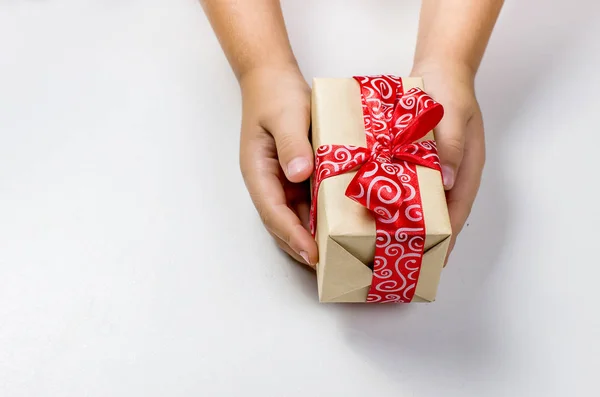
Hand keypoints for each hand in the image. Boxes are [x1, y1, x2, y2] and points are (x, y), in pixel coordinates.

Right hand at [239, 67, 317, 267]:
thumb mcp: (286, 115)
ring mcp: (280, 180)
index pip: (273, 212)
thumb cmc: (276, 95)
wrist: (272, 77)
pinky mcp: (295, 174)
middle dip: (300, 245)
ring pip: (294, 216)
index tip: (312, 254)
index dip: (292, 235)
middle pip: (281, 223)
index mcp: (258, 172)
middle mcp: (267, 182)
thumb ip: (291, 144)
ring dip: (310, 235)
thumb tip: (298, 175)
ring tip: (335, 254)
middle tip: (328, 265)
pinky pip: (306, 201)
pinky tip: (337, 224)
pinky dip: (319, 216)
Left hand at [411, 63, 485, 259]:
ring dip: (413, 220)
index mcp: (467, 168)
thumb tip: (448, 182)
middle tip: (408, 259)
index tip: (437, 259)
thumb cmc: (450, 91)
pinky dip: (400, 198)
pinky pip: (410, 184)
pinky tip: (381, 208)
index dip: (448, 237)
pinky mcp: (418, 158)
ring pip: (425, 201)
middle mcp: (452, 173)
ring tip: (392, 242)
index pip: (458, 210)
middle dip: (428, 237)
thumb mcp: (454, 116)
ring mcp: (436, 167)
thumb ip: (453, 146)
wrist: (439, 69)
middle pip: (442, 212)